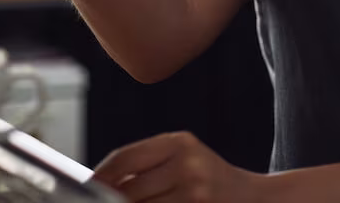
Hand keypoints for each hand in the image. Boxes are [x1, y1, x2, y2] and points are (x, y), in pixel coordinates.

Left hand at [92, 131, 267, 202]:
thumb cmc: (209, 178)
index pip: (125, 158)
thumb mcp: (183, 158)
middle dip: (111, 200)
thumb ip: (146, 165)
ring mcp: (193, 191)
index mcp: (179, 142)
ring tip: (134, 200)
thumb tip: (99, 182)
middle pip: (127, 189)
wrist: (253, 198)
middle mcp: (186, 164)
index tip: (86, 185)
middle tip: (102, 200)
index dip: (100, 174)